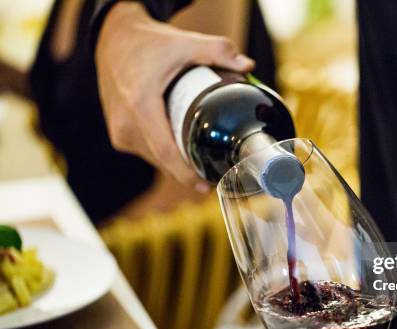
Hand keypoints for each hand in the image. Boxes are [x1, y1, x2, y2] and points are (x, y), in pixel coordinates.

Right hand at [95, 2, 253, 189]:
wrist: (113, 39)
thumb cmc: (149, 42)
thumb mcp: (184, 42)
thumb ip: (218, 50)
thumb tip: (248, 65)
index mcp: (140, 104)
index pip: (165, 152)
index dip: (186, 174)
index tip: (207, 186)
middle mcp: (125, 123)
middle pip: (163, 160)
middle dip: (189, 172)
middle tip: (216, 175)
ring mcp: (119, 131)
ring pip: (155, 158)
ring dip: (177, 163)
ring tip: (202, 160)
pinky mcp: (118, 134)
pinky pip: (147, 151)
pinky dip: (165, 153)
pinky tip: (182, 151)